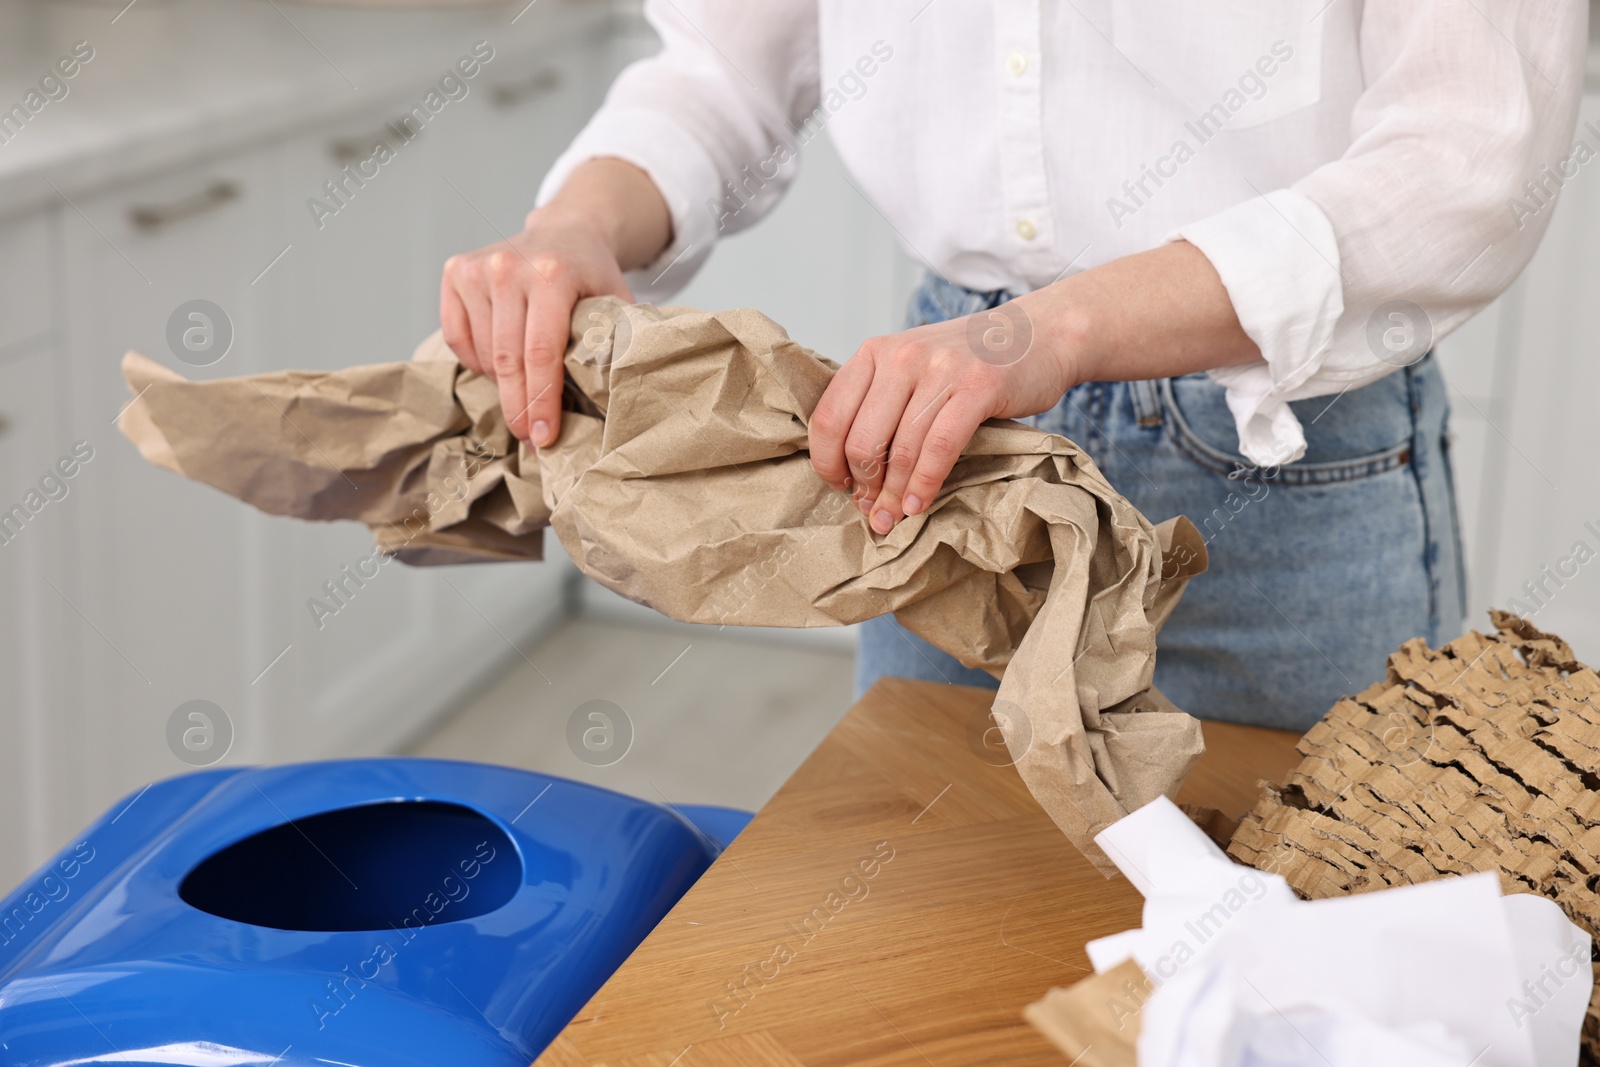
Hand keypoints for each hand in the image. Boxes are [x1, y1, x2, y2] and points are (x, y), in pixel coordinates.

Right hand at [440, 215, 630, 445]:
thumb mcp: (616, 303)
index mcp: (553, 274)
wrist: (565, 230)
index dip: (542, 401)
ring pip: (482, 353)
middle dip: (519, 407)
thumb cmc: (591, 276)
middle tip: (530, 438)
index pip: (541, 353)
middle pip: (507, 359)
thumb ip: (618, 343)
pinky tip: (499, 367)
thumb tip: (617, 402)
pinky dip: (477, 363)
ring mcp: (478, 268)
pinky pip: (456, 338)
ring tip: (523, 394)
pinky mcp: (456, 272)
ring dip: (502, 385)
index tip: (545, 436)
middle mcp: (509, 267)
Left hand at [808, 304, 1081, 533]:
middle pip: (862, 439)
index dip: (828, 462)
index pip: (829, 416)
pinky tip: (919, 504)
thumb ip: (881, 403)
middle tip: (873, 510)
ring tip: (893, 518)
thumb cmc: (971, 362)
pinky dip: (925, 482)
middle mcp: (901, 356)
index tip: (841, 487)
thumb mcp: (914, 367)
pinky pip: (940, 446)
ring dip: (894, 494)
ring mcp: (941, 369)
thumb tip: (852, 471)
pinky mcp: (979, 386)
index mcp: (875, 352)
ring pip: (901, 447)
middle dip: (864, 485)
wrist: (1041, 332)